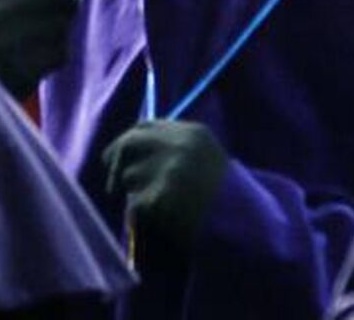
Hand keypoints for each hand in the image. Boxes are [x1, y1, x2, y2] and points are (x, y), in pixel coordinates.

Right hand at [0, 0, 89, 97]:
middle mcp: (1, 6)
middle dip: (67, 2)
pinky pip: (60, 53)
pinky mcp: (25, 64)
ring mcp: (13, 36)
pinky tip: (31, 66)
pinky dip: (52, 60)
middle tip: (61, 10)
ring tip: (31, 46)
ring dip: (56, 35)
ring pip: (63, 24)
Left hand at [101, 119, 227, 255]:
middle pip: (129, 144)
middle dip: (115, 162)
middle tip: (111, 184)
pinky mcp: (159, 198)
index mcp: (192, 132)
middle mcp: (178, 145)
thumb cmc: (225, 196)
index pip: (144, 126)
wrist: (242, 228)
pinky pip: (134, 204)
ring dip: (134, 192)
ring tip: (157, 205)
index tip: (118, 155)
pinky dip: (140, 215)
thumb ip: (174, 146)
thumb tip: (132, 147)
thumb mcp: (207, 158)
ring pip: (129, 176)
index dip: (128, 141)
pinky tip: (160, 220)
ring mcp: (168, 170)